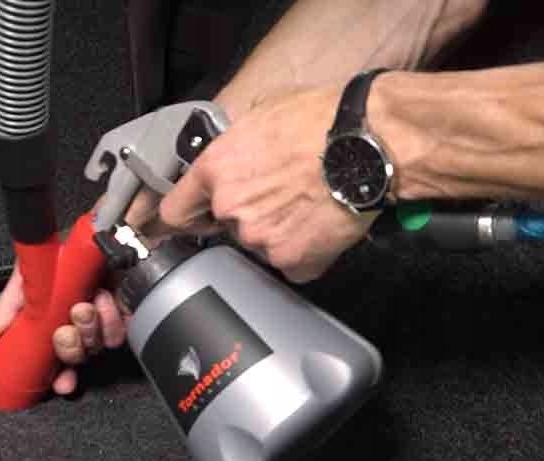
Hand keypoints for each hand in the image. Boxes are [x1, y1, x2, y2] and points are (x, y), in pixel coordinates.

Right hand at [0, 264, 127, 394]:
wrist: (89, 234)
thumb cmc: (56, 255)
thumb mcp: (25, 278)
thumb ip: (8, 307)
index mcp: (55, 326)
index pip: (57, 363)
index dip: (59, 376)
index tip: (59, 382)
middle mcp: (80, 328)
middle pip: (78, 356)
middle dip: (71, 347)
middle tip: (65, 329)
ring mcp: (103, 320)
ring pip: (99, 346)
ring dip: (90, 330)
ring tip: (84, 306)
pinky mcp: (124, 311)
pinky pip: (121, 329)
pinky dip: (111, 319)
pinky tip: (103, 301)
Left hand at [159, 85, 376, 282]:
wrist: (369, 142)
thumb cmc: (320, 118)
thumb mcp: (262, 114)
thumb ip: (235, 145)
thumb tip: (235, 153)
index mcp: (214, 171)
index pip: (174, 211)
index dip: (186, 216)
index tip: (193, 219)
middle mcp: (230, 208)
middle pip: (226, 226)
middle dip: (247, 216)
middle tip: (281, 195)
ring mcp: (259, 238)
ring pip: (260, 244)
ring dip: (278, 233)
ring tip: (309, 204)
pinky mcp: (292, 259)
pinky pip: (292, 264)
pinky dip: (306, 252)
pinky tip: (322, 227)